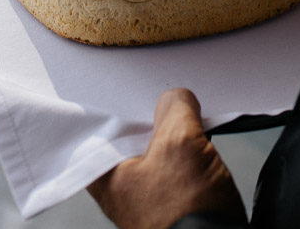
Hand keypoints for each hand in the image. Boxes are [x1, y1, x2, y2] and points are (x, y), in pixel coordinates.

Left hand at [87, 89, 246, 228]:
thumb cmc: (185, 214)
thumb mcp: (179, 142)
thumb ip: (175, 108)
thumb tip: (178, 99)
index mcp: (102, 173)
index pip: (100, 123)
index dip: (120, 100)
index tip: (135, 85)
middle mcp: (117, 186)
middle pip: (130, 131)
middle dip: (149, 113)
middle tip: (167, 99)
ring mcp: (145, 193)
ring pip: (154, 146)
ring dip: (170, 131)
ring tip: (187, 119)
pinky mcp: (171, 199)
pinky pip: (173, 162)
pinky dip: (184, 150)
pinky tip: (199, 141)